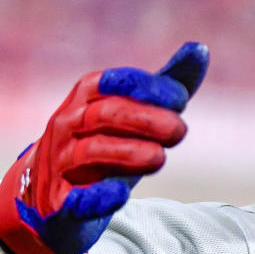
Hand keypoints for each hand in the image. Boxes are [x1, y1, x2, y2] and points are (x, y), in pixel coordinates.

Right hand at [0, 42, 207, 253]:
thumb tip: (199, 48)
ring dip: (128, 153)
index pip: (112, 83)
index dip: (147, 87)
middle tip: (180, 130)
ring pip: (91, 152)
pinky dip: (96, 197)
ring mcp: (59, 165)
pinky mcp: (60, 205)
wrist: (54, 201)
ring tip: (160, 158)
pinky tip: (119, 194)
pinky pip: (75, 199)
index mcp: (85, 99)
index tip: (180, 98)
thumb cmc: (103, 147)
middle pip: (104, 115)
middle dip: (145, 119)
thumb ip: (167, 85)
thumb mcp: (134, 115)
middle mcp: (67, 126)